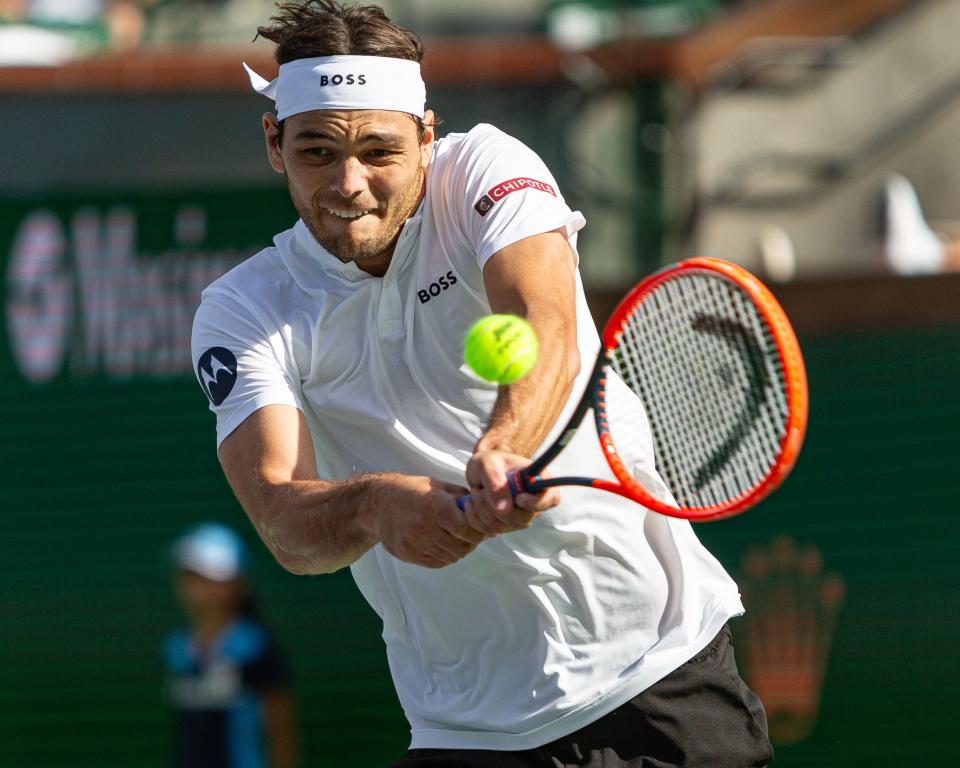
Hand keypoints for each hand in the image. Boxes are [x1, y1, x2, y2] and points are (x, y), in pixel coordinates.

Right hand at [369, 474, 485, 567]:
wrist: (380, 502)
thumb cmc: (416, 491)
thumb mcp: (442, 487)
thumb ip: (466, 502)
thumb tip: (492, 522)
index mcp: (435, 504)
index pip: (466, 529)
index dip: (476, 531)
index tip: (476, 527)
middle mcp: (423, 524)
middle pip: (460, 546)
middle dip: (469, 543)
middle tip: (467, 535)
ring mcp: (413, 541)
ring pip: (449, 556)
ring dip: (457, 550)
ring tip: (452, 537)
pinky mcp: (405, 552)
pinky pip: (435, 563)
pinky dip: (444, 556)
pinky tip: (440, 544)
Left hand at [463, 449, 559, 534]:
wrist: (478, 472)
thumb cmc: (489, 462)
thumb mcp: (488, 463)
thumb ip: (496, 482)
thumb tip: (504, 509)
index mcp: (538, 480)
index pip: (551, 498)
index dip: (537, 503)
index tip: (518, 497)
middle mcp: (532, 501)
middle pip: (523, 519)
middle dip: (496, 506)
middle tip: (482, 489)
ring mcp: (519, 516)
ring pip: (503, 526)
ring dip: (482, 509)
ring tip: (477, 491)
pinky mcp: (505, 526)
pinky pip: (489, 530)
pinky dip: (475, 517)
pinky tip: (472, 502)